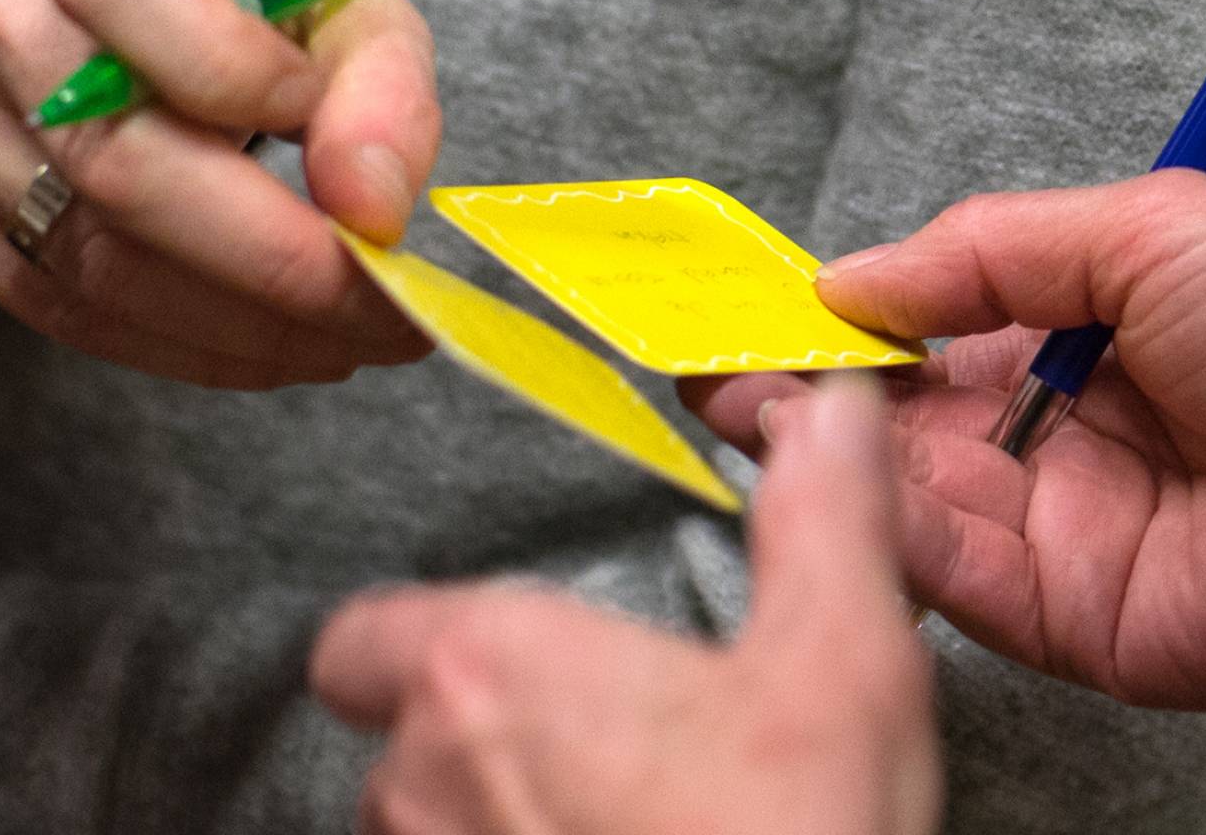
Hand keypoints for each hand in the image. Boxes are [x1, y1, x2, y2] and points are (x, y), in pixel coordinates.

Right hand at [0, 0, 434, 389]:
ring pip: (87, 258)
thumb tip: (371, 211)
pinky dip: (170, 344)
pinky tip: (255, 342)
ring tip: (340, 339)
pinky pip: (50, 302)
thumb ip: (383, 86)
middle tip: (384, 316)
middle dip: (272, 267)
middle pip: (114, 160)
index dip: (246, 81)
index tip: (346, 144)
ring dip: (235, 329)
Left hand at [311, 377, 938, 834]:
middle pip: (400, 747)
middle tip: (612, 774)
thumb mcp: (843, 671)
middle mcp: (421, 783)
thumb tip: (830, 414)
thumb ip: (825, 522)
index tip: (515, 673)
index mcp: (488, 671)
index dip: (419, 651)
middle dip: (486, 754)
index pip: (362, 639)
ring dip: (496, 834)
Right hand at [688, 172, 1205, 710]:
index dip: (837, 318)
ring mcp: (1065, 533)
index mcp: (1082, 333)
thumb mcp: (1151, 229)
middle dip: (799, 387)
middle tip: (706, 355)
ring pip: (905, 499)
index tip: (746, 298)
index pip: (925, 330)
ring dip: (822, 453)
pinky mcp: (1077, 621)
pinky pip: (954, 579)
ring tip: (746, 399)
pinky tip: (828, 473)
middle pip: (894, 421)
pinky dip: (882, 529)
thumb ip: (987, 247)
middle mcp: (1061, 437)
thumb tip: (849, 275)